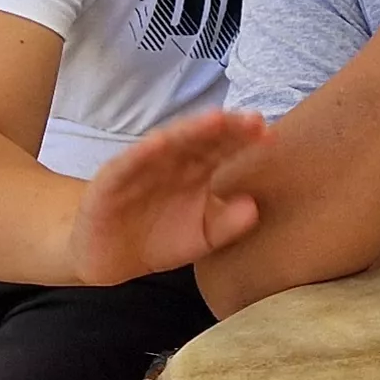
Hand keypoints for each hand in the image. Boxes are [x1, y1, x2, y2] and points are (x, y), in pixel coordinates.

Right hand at [65, 110, 270, 283]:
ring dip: (191, 130)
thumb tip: (255, 207)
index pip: (223, 149)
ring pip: (169, 144)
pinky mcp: (113, 180)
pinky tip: (161, 142)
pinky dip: (143, 151)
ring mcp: (143, 167)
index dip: (244, 141)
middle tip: (252, 120)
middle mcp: (172, 162)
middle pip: (202, 139)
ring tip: (215, 120)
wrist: (111, 259)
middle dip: (226, 129)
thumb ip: (229, 225)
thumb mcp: (202, 237)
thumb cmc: (160, 238)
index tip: (269, 137)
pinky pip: (129, 163)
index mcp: (196, 171)